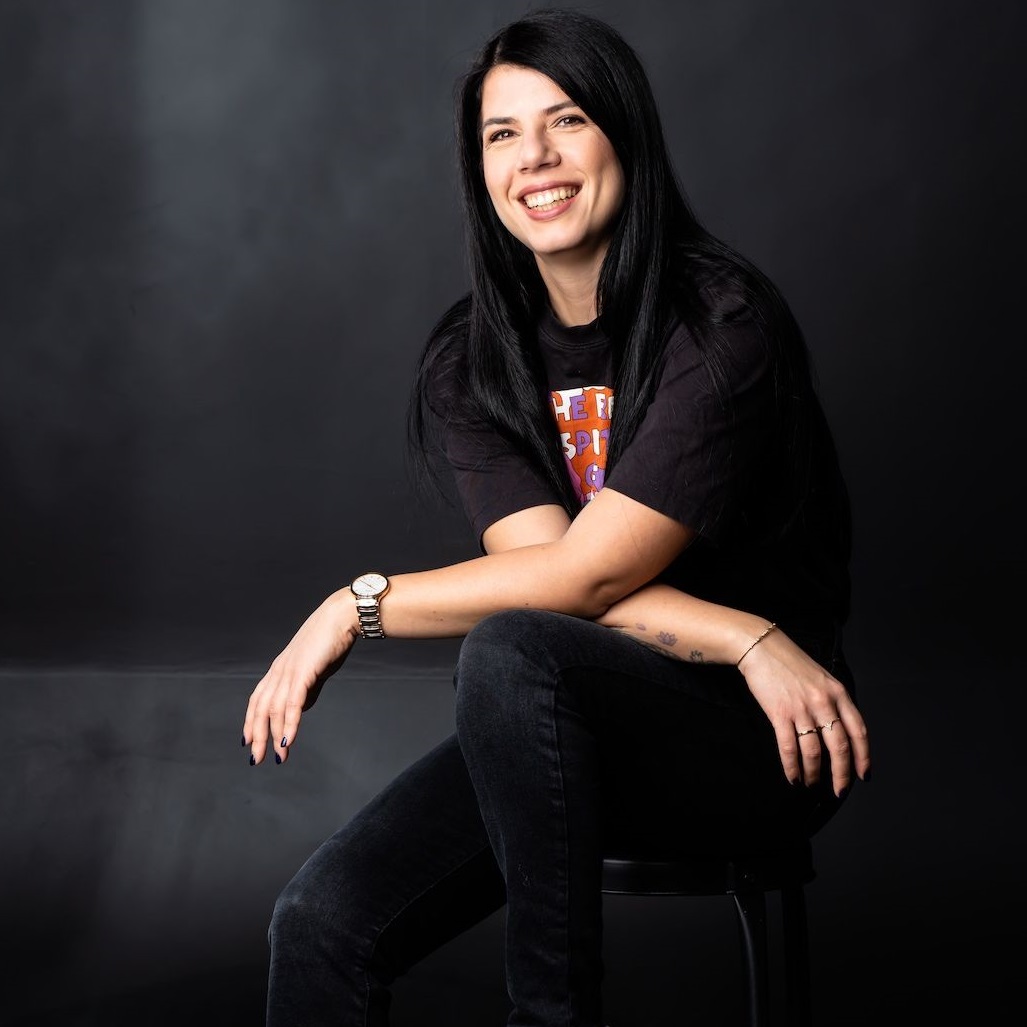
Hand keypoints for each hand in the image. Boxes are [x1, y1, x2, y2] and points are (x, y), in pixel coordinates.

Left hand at [242, 590, 358, 764]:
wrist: (341, 618)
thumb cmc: (331, 641)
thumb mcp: (315, 670)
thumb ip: (307, 690)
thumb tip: (300, 710)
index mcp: (280, 669)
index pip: (258, 699)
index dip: (251, 721)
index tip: (248, 741)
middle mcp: (279, 671)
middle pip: (260, 708)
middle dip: (257, 735)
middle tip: (256, 759)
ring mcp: (289, 671)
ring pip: (274, 709)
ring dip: (273, 735)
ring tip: (278, 756)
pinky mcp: (303, 672)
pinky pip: (292, 703)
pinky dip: (288, 723)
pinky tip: (288, 740)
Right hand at [737, 628, 869, 796]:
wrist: (761, 647)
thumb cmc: (790, 663)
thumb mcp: (821, 678)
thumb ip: (833, 702)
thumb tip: (839, 733)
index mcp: (838, 693)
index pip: (858, 731)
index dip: (863, 757)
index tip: (864, 775)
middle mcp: (823, 702)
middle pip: (839, 746)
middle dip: (841, 773)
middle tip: (839, 789)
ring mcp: (801, 708)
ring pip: (814, 751)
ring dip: (814, 773)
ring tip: (811, 783)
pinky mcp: (779, 713)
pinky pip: (789, 747)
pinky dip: (792, 767)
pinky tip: (793, 777)